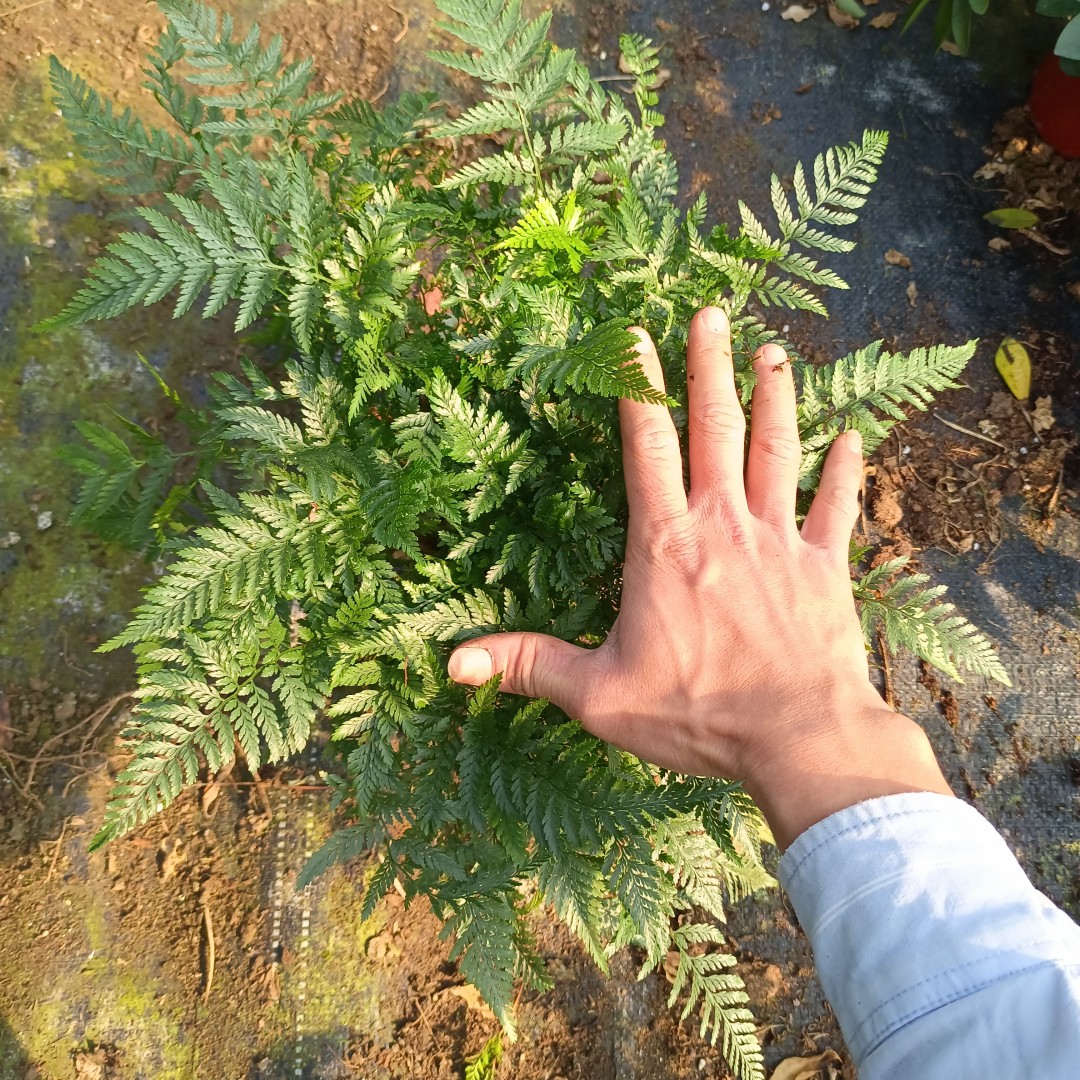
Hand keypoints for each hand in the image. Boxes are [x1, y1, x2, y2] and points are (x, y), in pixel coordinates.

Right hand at [449, 307, 950, 846]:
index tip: (638, 336)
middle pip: (715, 427)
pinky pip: (837, 506)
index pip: (647, 446)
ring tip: (773, 353)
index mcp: (664, 544)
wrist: (799, 737)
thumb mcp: (598, 694)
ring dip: (775, 398)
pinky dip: (846, 472)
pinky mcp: (824, 567)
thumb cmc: (698, 714)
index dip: (640, 387)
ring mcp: (778, 540)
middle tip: (712, 314)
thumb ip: (530, 666)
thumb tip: (453, 664)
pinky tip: (853, 438)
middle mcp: (721, 524)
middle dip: (710, 367)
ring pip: (777, 450)